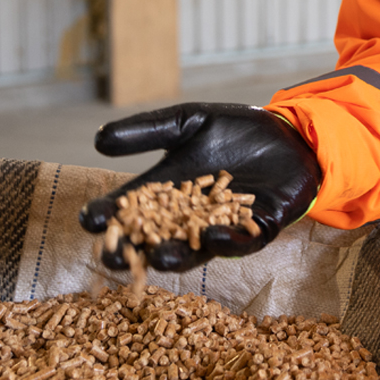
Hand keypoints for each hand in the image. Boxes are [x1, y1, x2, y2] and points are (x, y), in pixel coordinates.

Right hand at [79, 103, 321, 271]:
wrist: (288, 133)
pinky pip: (239, 243)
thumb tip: (97, 139)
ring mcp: (221, 227)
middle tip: (112, 255)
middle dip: (131, 250)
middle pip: (152, 240)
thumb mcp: (186, 122)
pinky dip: (226, 242)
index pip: (130, 207)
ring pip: (192, 250)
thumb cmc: (234, 130)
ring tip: (157, 257)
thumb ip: (146, 131)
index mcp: (167, 190)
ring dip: (174, 256)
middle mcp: (189, 216)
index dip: (109, 215)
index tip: (91, 218)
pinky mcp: (256, 231)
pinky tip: (213, 238)